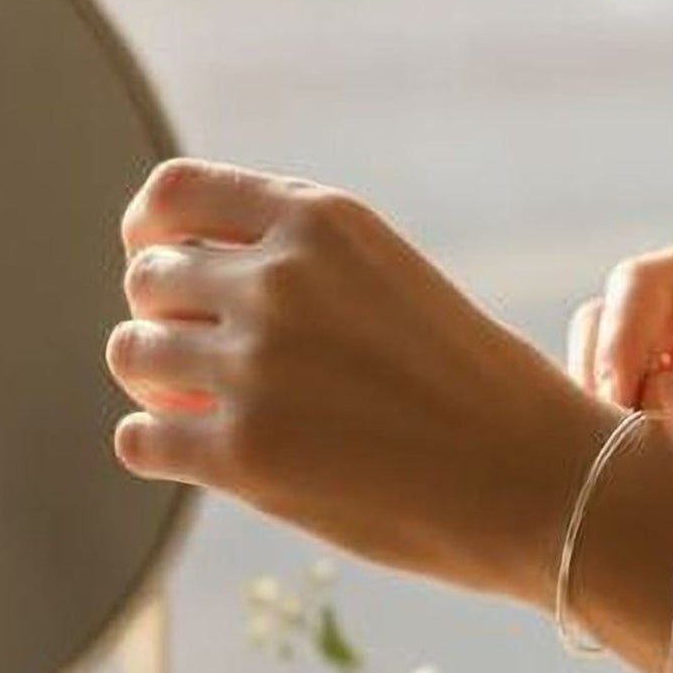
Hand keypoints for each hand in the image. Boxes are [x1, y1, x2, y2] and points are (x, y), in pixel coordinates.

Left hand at [106, 160, 627, 602]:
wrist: (541, 480)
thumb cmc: (476, 386)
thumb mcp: (387, 277)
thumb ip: (297, 261)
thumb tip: (179, 273)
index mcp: (320, 222)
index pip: (172, 193)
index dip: (150, 232)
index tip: (163, 264)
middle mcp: (278, 280)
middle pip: (147, 278)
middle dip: (166, 319)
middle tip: (204, 363)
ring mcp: (254, 365)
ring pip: (131, 354)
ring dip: (157, 384)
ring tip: (205, 409)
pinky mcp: (242, 453)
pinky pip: (137, 438)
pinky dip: (159, 448)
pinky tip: (205, 458)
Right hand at [567, 225, 672, 501]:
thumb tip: (652, 404)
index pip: (649, 282)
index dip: (620, 340)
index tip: (622, 410)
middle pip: (613, 318)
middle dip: (606, 378)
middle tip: (620, 452)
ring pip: (606, 364)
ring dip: (609, 412)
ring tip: (635, 469)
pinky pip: (627, 411)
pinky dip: (623, 440)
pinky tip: (643, 479)